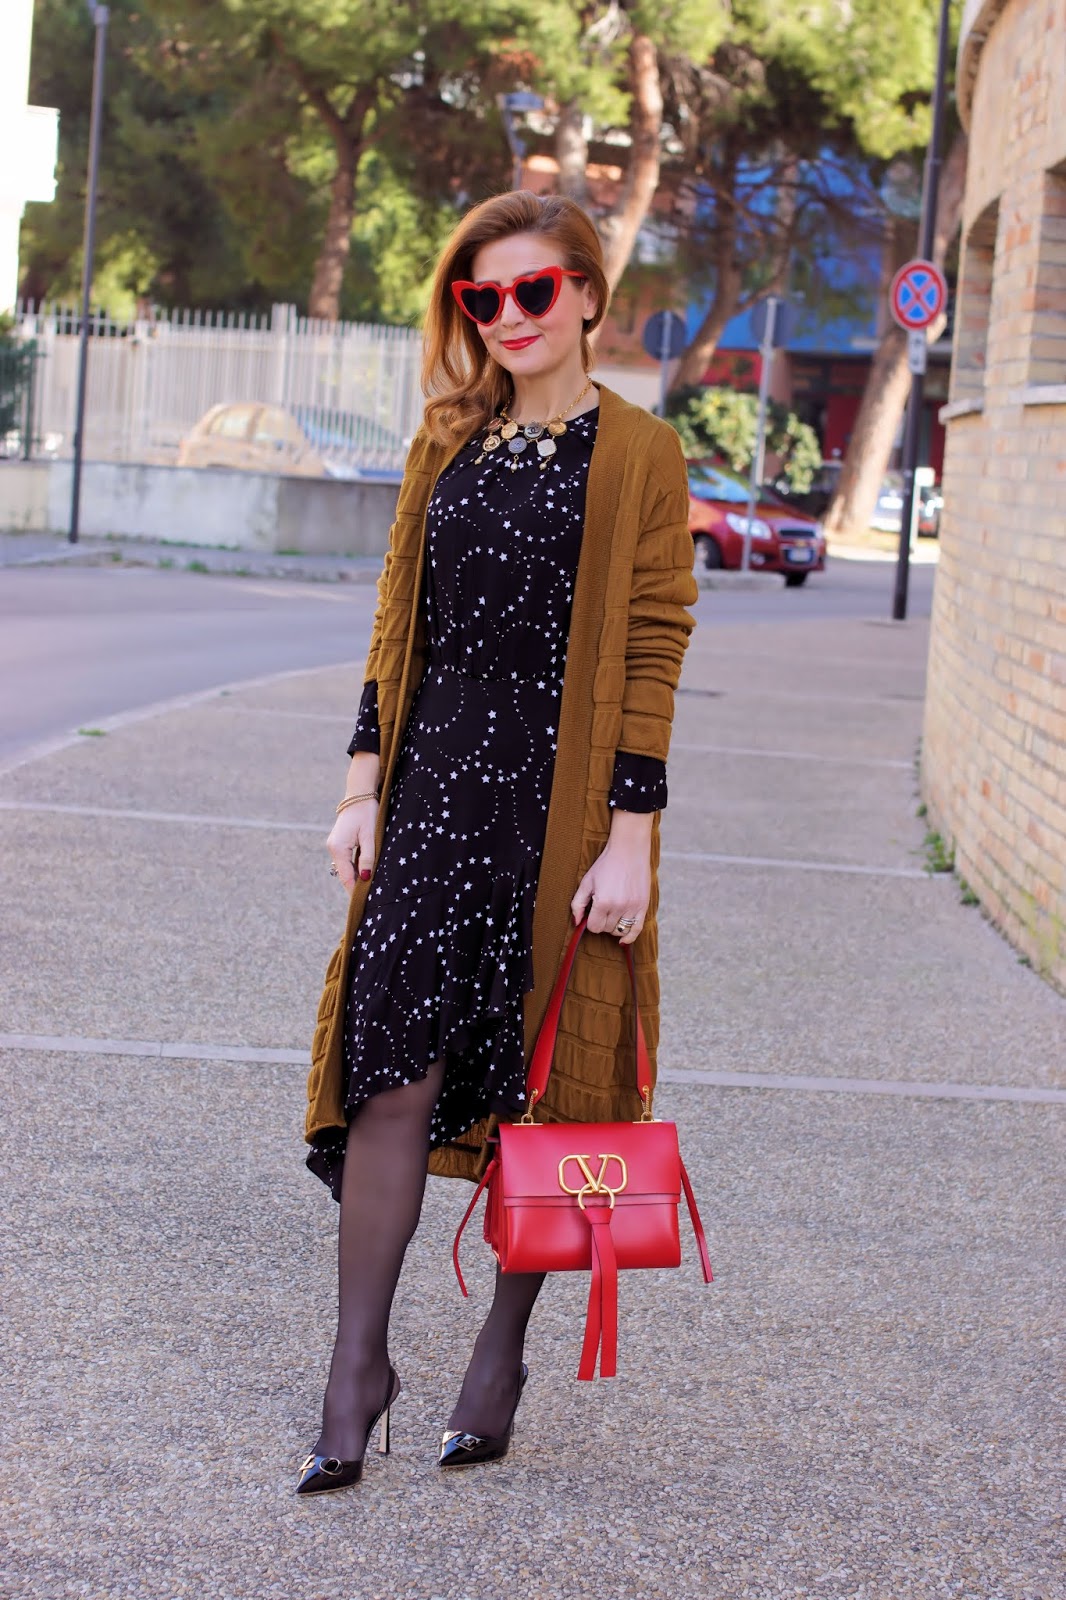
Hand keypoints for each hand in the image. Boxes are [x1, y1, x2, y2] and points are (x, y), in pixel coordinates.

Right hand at [327, 798, 377, 893]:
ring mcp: (335, 846)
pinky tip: (365, 873)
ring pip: (346, 868)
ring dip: (357, 877)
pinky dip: (355, 867)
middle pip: (345, 875)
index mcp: (338, 848)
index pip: (347, 877)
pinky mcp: (339, 843)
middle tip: (370, 899)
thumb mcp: (370, 836)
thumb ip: (367, 857)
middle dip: (356, 886)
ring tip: (370, 889)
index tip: (364, 903)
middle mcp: (333, 849)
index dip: (355, 891)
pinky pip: (347, 860)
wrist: (359, 794)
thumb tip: (365, 878)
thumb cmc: (367, 813)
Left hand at [570, 830, 650, 946]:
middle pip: (606, 929)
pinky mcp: (643, 906)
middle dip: (601, 922)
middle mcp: (619, 907)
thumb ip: (577, 903)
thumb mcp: (586, 882)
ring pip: (619, 931)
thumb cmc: (606, 865)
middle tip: (602, 909)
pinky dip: (629, 937)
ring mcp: (632, 907)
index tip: (591, 913)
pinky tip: (623, 940)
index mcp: (603, 902)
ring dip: (613, 927)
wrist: (629, 851)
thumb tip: (576, 922)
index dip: (590, 921)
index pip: (593, 927)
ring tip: (611, 914)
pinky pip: (637, 930)